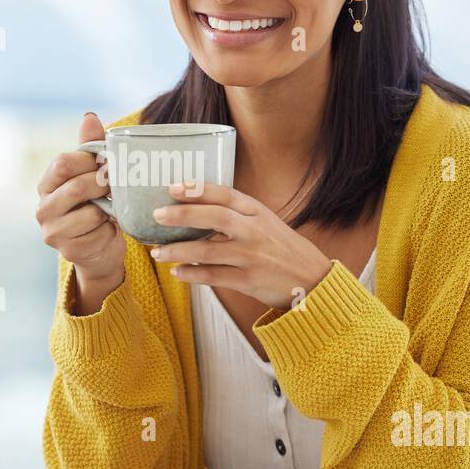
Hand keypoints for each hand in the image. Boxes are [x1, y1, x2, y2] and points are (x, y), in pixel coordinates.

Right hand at [35, 113, 125, 295]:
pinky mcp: (69, 251)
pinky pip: (99, 234)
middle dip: (102, 184)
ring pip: (91, 213)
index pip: (63, 163)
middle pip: (76, 187)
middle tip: (115, 185)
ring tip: (111, 209)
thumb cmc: (95, 205)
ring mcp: (53, 232)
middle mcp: (43, 208)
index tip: (106, 163)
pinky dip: (110, 230)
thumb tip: (90, 117)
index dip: (89, 161)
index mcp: (46, 184)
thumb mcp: (91, 175)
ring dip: (108, 210)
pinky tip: (108, 229)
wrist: (99, 250)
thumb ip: (90, 147)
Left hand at [148, 181, 333, 309]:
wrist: (313, 279)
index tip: (173, 187)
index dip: (198, 189)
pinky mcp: (248, 281)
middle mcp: (254, 231)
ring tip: (156, 251)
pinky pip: (214, 277)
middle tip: (157, 215)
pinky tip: (177, 272)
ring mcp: (251, 257)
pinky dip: (193, 275)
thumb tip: (195, 208)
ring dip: (179, 250)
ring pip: (208, 251)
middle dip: (183, 214)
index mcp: (257, 212)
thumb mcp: (265, 222)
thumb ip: (237, 214)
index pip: (225, 195)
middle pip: (215, 218)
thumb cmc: (282, 248)